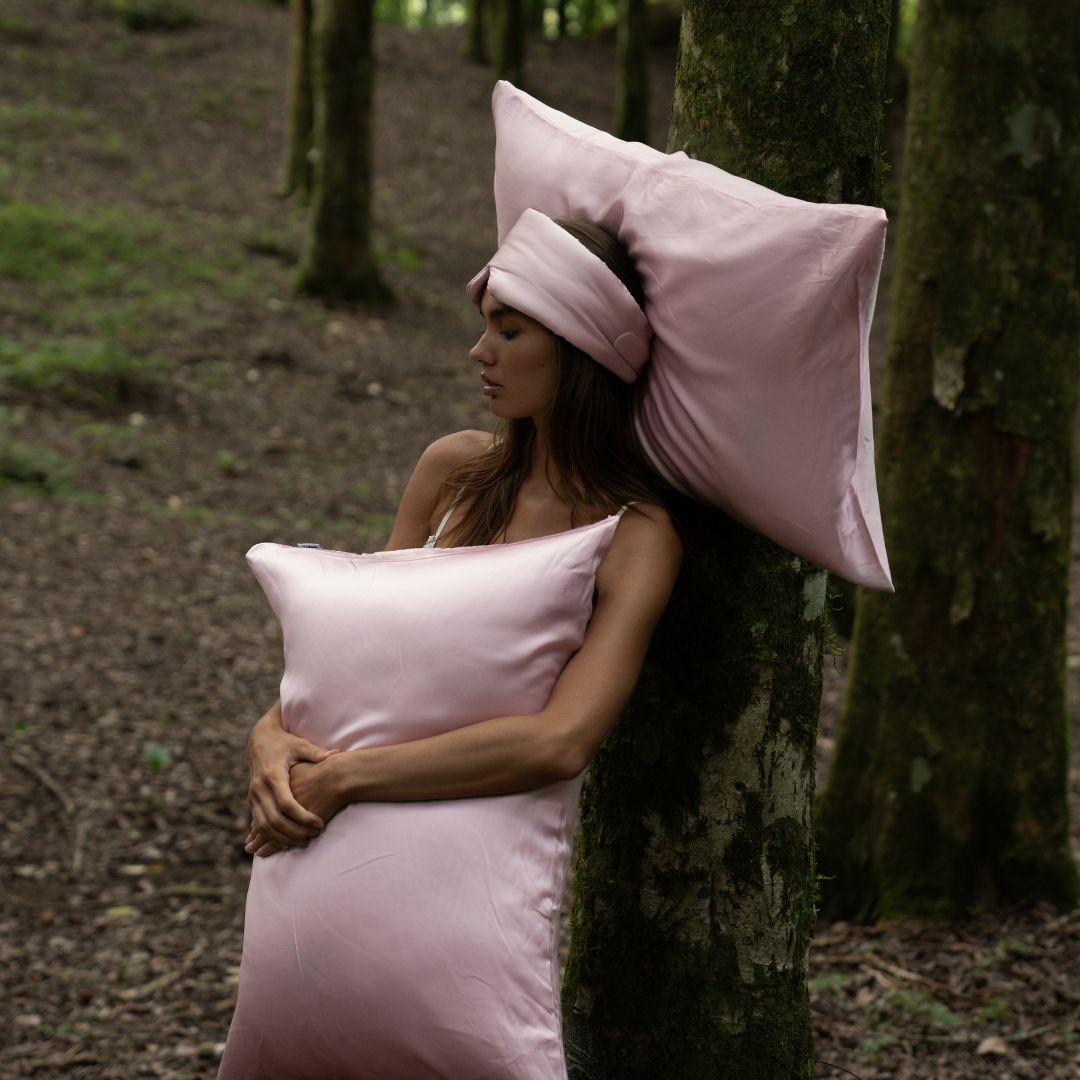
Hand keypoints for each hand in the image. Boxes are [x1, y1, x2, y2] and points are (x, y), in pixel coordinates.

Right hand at [245, 707, 337, 856]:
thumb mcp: (300, 745)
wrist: (260, 739)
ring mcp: (253, 796)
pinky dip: (271, 836)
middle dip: (294, 832)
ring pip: (263, 826)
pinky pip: (259, 824)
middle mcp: (260, 788)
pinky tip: (287, 841)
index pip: (287, 804)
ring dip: (281, 838)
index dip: (303, 817)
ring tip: (303, 842)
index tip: (319, 824)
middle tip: (313, 836)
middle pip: (274, 820)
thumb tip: (336, 753)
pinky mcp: (251, 801)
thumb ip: (316, 753)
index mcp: (273, 775)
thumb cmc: (285, 742)